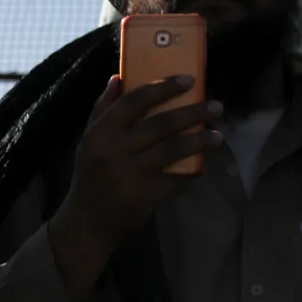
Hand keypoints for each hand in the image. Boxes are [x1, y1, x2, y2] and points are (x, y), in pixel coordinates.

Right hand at [47, 76, 219, 301]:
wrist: (84, 224)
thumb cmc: (91, 176)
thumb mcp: (89, 141)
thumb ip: (103, 109)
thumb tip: (118, 77)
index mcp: (100, 133)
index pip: (134, 101)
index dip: (163, 87)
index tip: (190, 79)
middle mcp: (112, 150)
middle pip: (161, 123)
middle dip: (194, 112)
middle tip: (217, 106)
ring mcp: (128, 174)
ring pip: (173, 149)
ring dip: (200, 140)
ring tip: (217, 136)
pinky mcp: (141, 196)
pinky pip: (174, 181)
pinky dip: (190, 175)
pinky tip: (200, 170)